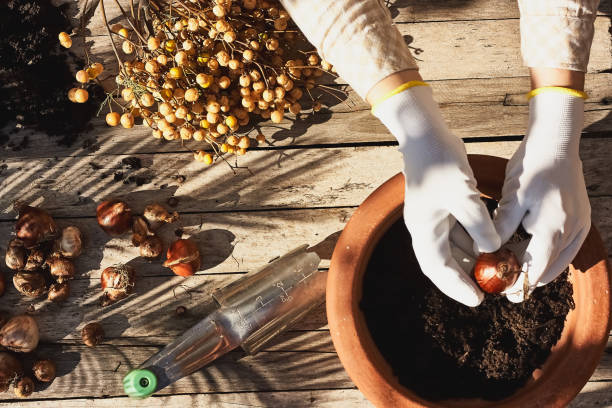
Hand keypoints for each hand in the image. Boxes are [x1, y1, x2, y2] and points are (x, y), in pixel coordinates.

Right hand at [374, 84, 500, 305]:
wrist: (426, 136)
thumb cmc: (440, 165)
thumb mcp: (464, 197)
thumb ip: (480, 226)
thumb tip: (494, 249)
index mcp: (423, 230)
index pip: (438, 268)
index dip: (456, 286)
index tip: (478, 300)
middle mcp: (425, 228)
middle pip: (444, 262)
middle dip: (465, 277)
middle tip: (490, 290)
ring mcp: (434, 218)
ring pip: (454, 248)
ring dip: (473, 258)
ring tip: (497, 270)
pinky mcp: (443, 207)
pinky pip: (460, 232)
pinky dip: (475, 240)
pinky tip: (493, 245)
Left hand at [494, 89, 590, 301]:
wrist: (556, 143)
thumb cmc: (531, 168)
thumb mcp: (511, 198)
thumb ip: (501, 228)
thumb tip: (486, 251)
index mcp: (553, 229)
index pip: (536, 270)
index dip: (520, 285)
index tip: (505, 294)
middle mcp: (572, 233)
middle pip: (549, 269)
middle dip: (528, 279)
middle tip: (506, 285)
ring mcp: (581, 227)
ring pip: (558, 260)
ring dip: (538, 267)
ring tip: (515, 271)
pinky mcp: (582, 220)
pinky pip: (565, 248)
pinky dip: (548, 254)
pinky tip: (530, 253)